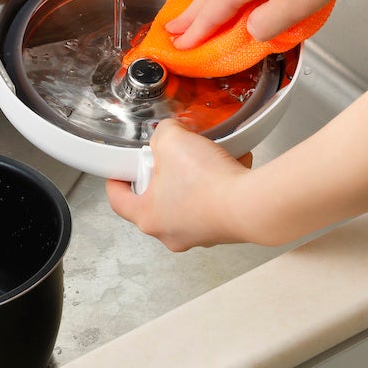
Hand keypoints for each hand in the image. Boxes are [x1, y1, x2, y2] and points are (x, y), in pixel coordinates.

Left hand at [105, 119, 252, 251]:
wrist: (252, 204)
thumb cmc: (207, 182)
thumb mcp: (172, 140)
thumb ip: (162, 132)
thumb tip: (169, 133)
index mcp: (148, 216)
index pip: (119, 202)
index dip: (115, 183)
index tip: (119, 173)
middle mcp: (171, 232)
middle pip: (157, 199)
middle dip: (165, 174)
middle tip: (172, 157)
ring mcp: (200, 234)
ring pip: (189, 200)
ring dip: (196, 178)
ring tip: (208, 157)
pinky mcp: (224, 229)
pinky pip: (215, 202)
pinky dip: (221, 184)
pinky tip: (230, 166)